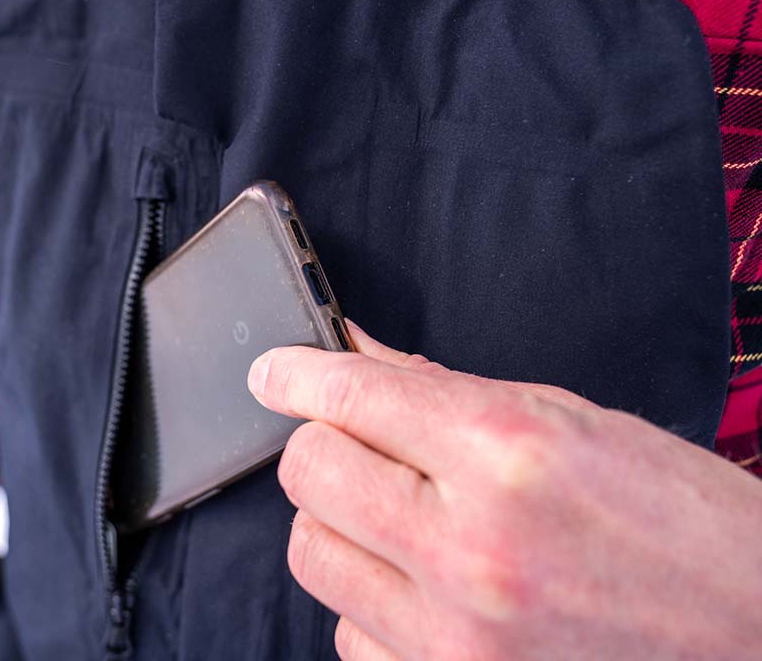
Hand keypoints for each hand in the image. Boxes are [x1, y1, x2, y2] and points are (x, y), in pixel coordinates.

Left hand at [248, 321, 761, 660]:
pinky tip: (428, 588)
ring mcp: (456, 637)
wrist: (757, 635)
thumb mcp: (572, 421)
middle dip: (326, 445)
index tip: (274, 371)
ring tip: (406, 519)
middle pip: (309, 473)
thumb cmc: (682, 523)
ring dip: (344, 524)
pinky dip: (373, 601)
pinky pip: (349, 631)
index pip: (351, 395)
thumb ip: (441, 390)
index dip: (297, 372)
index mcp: (507, 453)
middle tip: (368, 445)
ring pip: (313, 553)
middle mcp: (470, 548)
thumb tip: (351, 355)